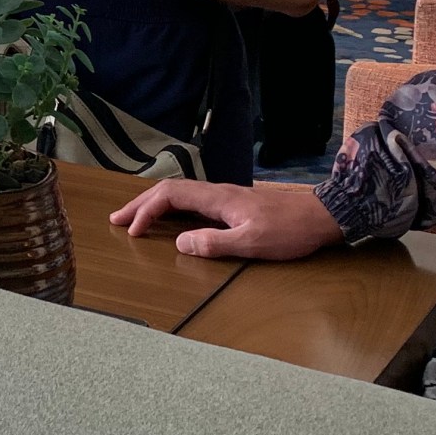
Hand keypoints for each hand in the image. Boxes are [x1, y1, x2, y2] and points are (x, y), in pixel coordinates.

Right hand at [109, 179, 343, 259]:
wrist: (320, 217)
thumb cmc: (289, 231)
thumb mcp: (253, 243)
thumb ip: (215, 243)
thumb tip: (179, 244)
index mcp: (217, 198)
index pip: (170, 196)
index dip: (146, 211)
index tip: (131, 231)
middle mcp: (217, 192)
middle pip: (169, 190)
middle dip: (139, 204)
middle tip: (115, 220)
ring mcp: (224, 197)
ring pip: (178, 193)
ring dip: (153, 204)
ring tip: (133, 218)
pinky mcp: (231, 204)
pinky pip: (190, 200)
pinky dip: (170, 208)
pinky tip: (169, 219)